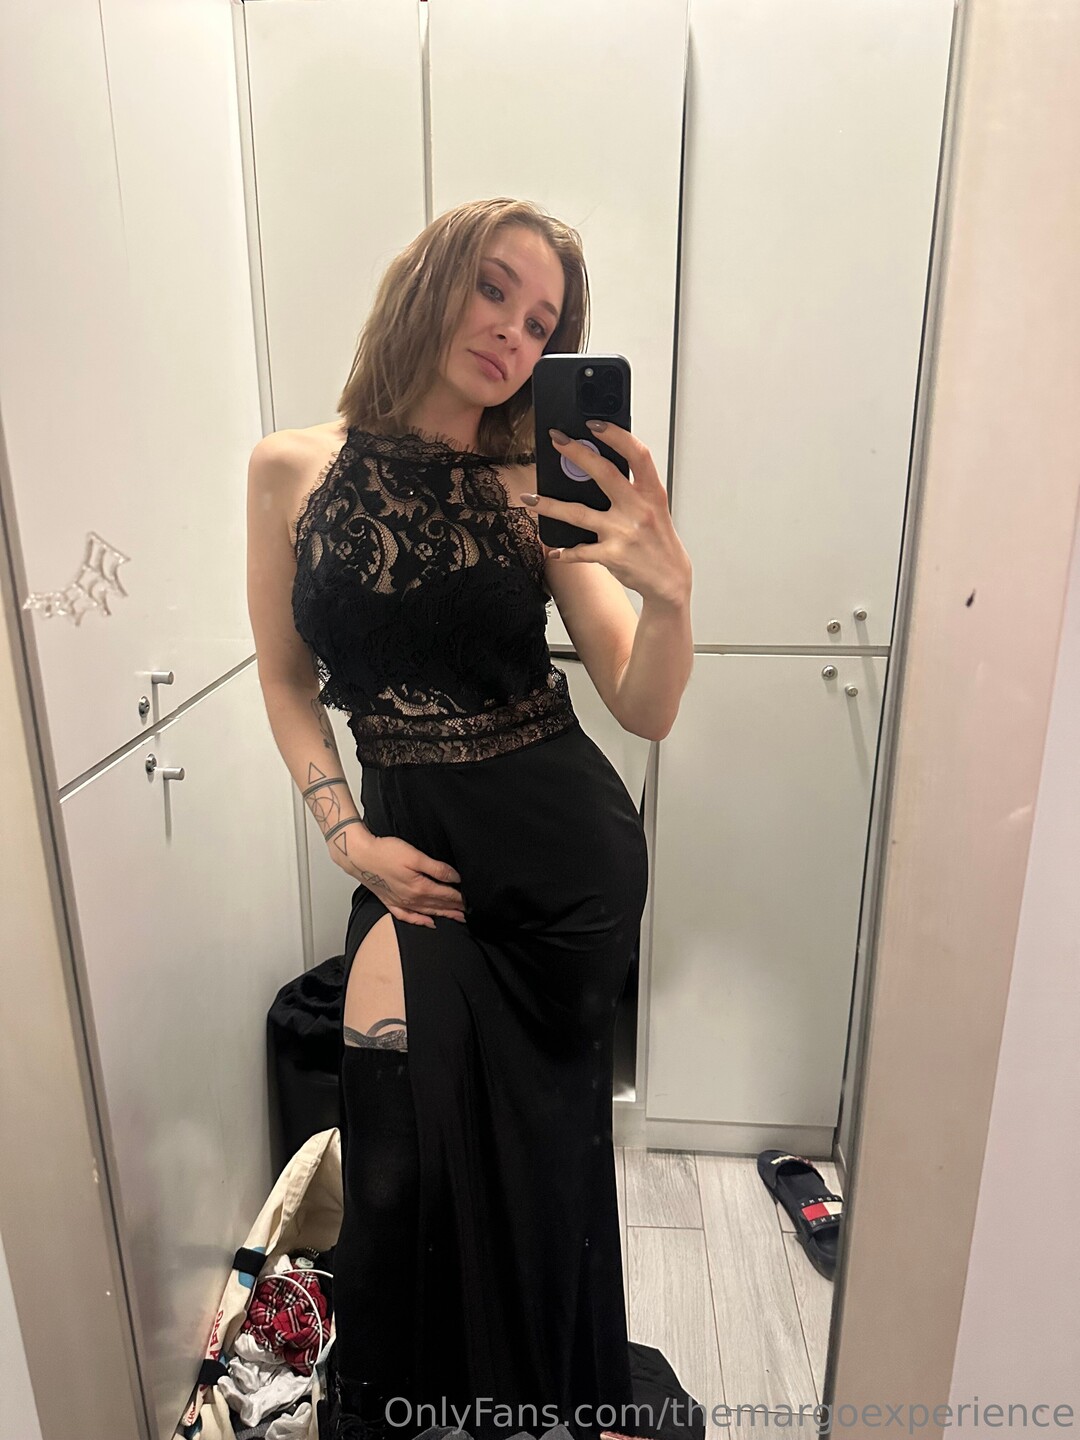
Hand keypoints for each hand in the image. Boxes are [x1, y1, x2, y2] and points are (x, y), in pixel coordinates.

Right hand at [338, 834, 466, 928]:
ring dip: (443, 915)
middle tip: (469, 914)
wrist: (359, 856)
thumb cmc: (385, 852)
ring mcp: (400, 902)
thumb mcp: (415, 856)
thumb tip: (455, 878)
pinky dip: (420, 921)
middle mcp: (412, 899)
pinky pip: (408, 917)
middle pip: (439, 906)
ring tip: (457, 918)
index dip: (460, 898)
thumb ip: (437, 869)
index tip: (472, 901)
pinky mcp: (390, 901)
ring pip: (427, 912)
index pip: (446, 895)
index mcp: (420, 888)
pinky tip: (428, 923)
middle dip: (455, 909)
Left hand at [532, 421, 691, 606]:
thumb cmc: (659, 540)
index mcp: (652, 493)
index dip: (617, 436)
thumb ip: (632, 489)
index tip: (595, 424)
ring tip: (530, 498)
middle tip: (556, 440)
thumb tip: (597, 468)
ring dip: (550, 505)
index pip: (638, 455)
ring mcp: (623, 533)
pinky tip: (555, 549)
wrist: (669, 579)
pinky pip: (580, 551)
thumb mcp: (655, 508)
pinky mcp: (612, 556)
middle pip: (604, 474)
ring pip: (579, 514)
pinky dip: (566, 551)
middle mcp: (638, 510)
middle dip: (577, 453)